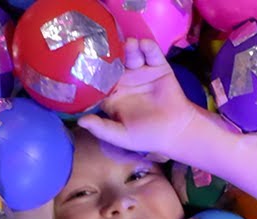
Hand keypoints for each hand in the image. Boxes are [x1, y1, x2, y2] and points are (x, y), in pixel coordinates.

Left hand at [76, 38, 198, 156]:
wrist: (175, 131)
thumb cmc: (146, 136)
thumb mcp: (121, 136)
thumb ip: (101, 128)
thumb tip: (80, 121)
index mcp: (112, 95)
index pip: (99, 80)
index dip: (93, 72)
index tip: (86, 64)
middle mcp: (125, 80)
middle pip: (114, 63)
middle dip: (111, 54)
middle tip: (107, 46)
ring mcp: (141, 71)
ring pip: (132, 55)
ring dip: (129, 48)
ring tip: (130, 44)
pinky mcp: (158, 66)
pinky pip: (152, 54)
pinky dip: (148, 47)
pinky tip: (144, 45)